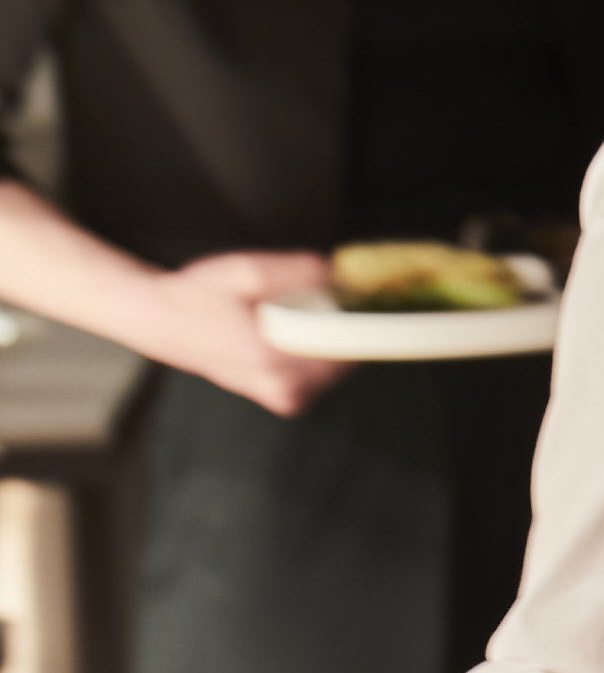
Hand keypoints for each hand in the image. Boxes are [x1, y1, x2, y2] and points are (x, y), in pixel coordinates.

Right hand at [143, 250, 347, 414]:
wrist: (166, 325)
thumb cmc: (201, 295)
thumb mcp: (246, 270)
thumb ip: (297, 271)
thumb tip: (339, 274)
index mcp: (274, 359)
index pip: (348, 345)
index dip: (364, 318)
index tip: (367, 298)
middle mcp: (284, 389)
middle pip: (348, 355)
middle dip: (342, 324)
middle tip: (320, 296)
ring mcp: (286, 400)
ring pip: (338, 366)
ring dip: (329, 337)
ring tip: (292, 314)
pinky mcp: (285, 401)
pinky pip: (322, 374)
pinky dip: (317, 351)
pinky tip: (290, 332)